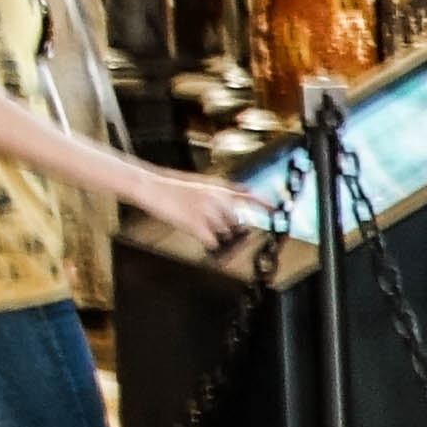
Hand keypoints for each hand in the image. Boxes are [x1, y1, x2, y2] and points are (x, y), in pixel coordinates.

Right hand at [131, 163, 262, 258]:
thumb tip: (235, 200)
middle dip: (228, 227)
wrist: (151, 186)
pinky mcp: (198, 225)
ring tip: (198, 225)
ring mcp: (209, 212)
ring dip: (216, 235)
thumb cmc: (170, 186)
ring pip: (225, 234)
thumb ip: (218, 192)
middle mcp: (218, 199)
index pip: (248, 195)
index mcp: (219, 187)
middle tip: (211, 225)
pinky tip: (196, 235)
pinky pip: (212, 242)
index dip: (263, 204)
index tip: (275, 210)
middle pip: (237, 222)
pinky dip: (207, 243)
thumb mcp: (199, 183)